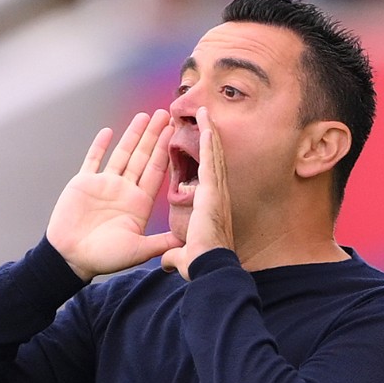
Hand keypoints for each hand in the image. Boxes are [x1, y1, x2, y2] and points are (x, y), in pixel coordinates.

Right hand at [46, 109, 179, 280]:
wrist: (70, 258)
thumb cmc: (104, 257)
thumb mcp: (138, 250)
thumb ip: (161, 242)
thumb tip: (187, 241)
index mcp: (139, 203)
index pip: (156, 171)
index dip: (165, 151)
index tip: (175, 132)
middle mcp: (124, 190)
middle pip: (142, 156)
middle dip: (154, 135)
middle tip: (166, 114)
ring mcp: (104, 185)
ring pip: (121, 154)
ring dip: (132, 135)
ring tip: (144, 116)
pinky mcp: (83, 183)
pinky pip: (93, 160)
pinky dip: (99, 146)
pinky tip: (108, 132)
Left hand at [161, 107, 234, 279]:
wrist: (210, 269)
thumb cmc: (201, 264)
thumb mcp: (182, 256)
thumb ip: (173, 254)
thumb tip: (166, 261)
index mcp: (209, 208)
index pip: (206, 177)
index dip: (204, 159)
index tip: (201, 144)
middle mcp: (216, 196)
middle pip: (212, 160)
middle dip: (209, 138)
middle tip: (205, 117)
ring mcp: (216, 192)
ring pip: (212, 156)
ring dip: (209, 134)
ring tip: (205, 113)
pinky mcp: (213, 192)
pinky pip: (211, 162)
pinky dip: (210, 144)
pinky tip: (207, 126)